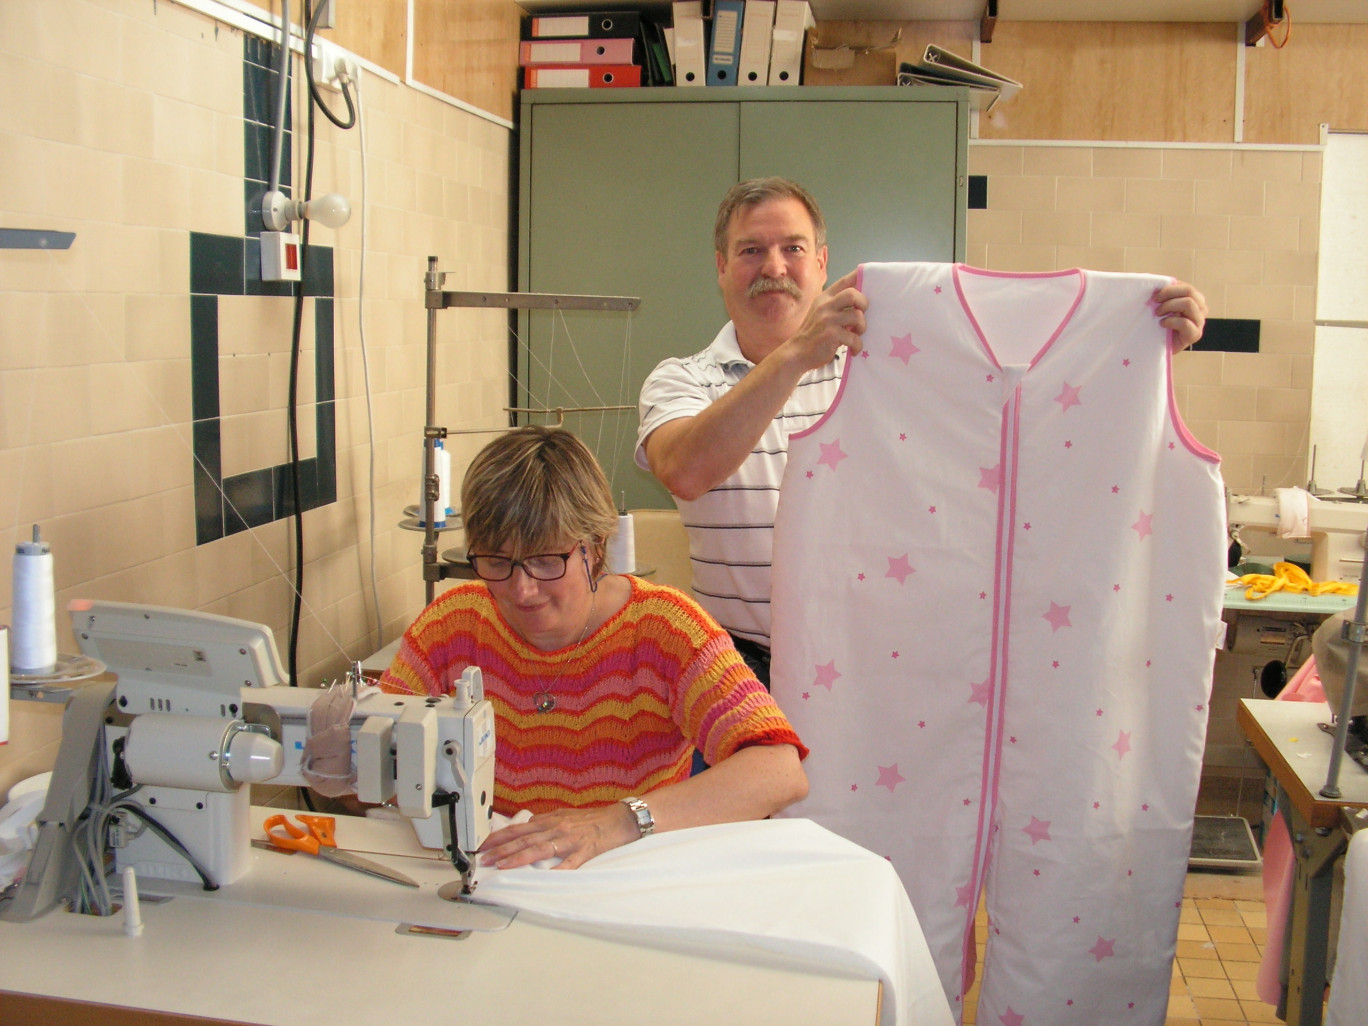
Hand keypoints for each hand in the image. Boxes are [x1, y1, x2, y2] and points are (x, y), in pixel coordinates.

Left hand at [478, 803, 638, 869]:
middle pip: (525, 839)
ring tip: (502, 866)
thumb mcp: (566, 815)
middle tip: (484, 859)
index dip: (500, 837)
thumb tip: (528, 826)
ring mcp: (571, 839)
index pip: (520, 828)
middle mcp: (558, 827)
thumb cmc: (593, 819)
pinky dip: (558, 869)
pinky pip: (570, 862)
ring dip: (518, 857)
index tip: (484, 845)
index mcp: (552, 820)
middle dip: (502, 849)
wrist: (621, 819)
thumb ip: (546, 822)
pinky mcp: (586, 850)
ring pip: (540, 848)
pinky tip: (546, 877)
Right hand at [784, 268, 867, 369]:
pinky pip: (854, 337)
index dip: (859, 276)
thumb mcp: (820, 312)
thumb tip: (859, 301)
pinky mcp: (831, 335)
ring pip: (857, 316)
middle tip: (861, 315)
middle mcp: (825, 306)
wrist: (797, 352)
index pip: (844, 281)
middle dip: (863, 304)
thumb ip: (835, 305)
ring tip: (857, 334)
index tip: (868, 276)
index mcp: (824, 298)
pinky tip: (853, 349)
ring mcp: (828, 320)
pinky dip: (857, 345)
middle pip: (852, 294)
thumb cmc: (812, 333)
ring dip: (862, 327)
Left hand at [1152, 280, 1206, 350]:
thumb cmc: (1160, 325)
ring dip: (1169, 306)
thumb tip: (1156, 284)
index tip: (1155, 294)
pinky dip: (1170, 321)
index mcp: (1195, 299)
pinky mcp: (1195, 335)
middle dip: (1169, 294)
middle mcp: (1201, 309)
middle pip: (1189, 291)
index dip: (1170, 287)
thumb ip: (1164, 295)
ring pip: (1188, 303)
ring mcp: (1200, 322)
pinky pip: (1184, 322)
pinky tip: (1162, 324)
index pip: (1186, 287)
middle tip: (1155, 302)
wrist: (1158, 348)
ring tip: (1158, 314)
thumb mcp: (1162, 307)